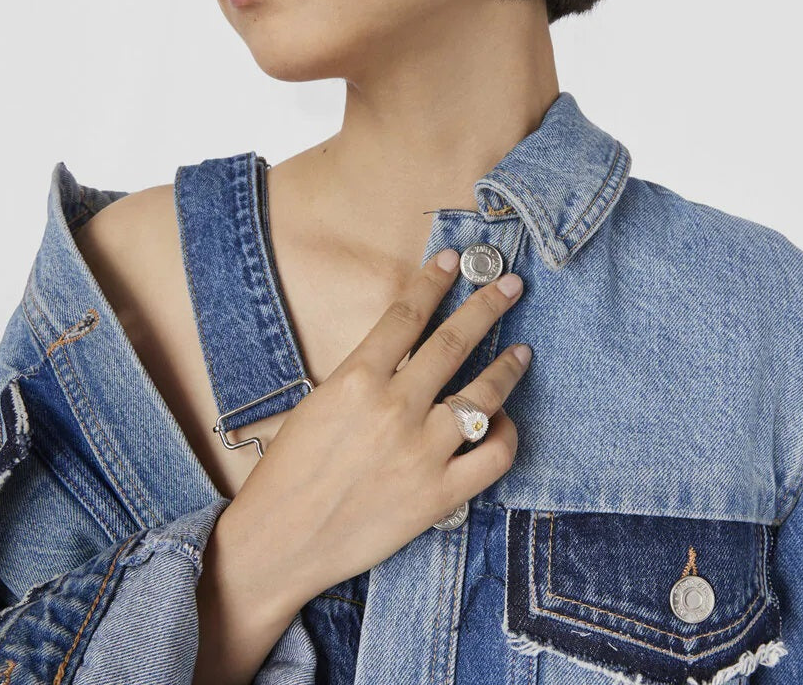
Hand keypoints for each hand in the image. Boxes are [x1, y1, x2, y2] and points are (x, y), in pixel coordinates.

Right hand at [225, 247, 530, 607]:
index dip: (433, 281)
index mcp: (356, 379)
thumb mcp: (318, 403)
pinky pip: (494, 456)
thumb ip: (364, 373)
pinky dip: (506, 434)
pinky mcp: (439, 494)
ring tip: (522, 352)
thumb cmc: (290, 472)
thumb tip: (405, 348)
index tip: (451, 260)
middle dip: (488, 305)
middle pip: (454, 342)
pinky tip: (504, 422)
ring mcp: (421, 451)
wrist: (280, 542)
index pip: (406, 314)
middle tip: (511, 285)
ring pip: (483, 394)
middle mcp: (394, 408)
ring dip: (508, 367)